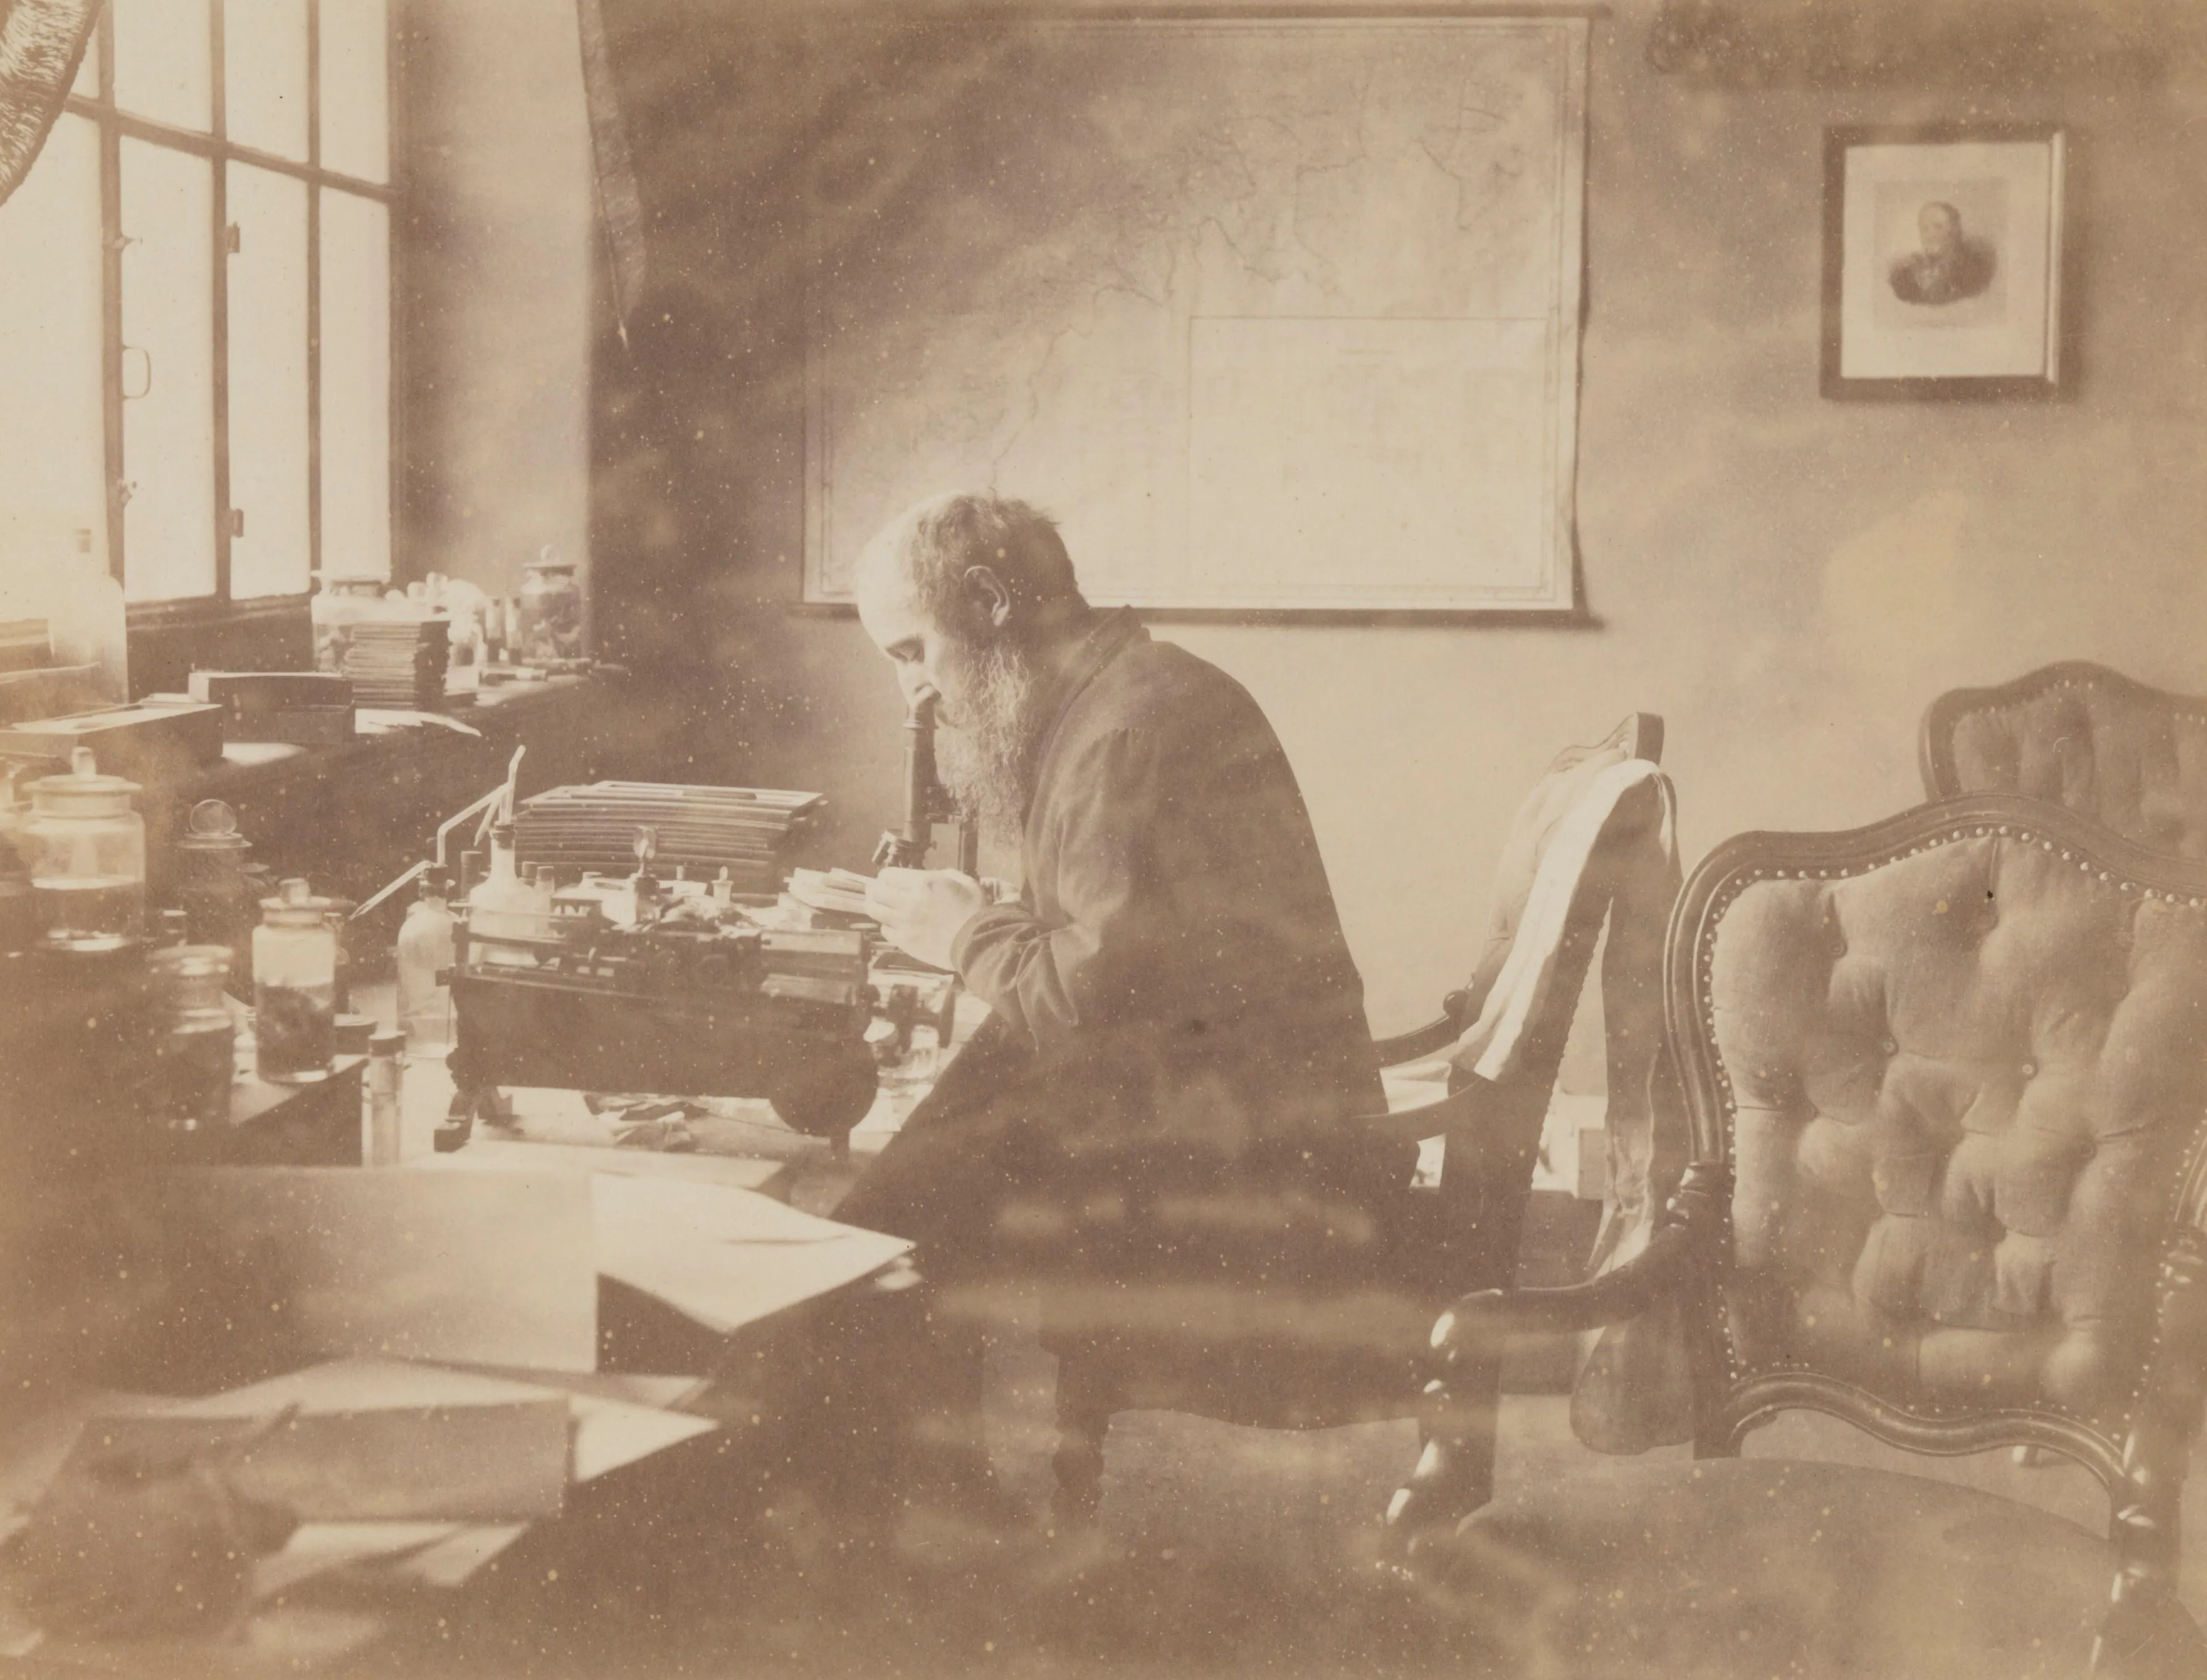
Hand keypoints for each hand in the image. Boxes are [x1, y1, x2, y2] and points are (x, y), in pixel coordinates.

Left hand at [866, 867, 988, 970]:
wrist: (977, 943)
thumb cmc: (975, 911)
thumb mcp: (965, 883)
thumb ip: (943, 875)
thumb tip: (929, 876)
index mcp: (923, 884)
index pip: (887, 875)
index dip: (885, 876)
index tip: (888, 880)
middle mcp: (909, 901)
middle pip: (875, 891)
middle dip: (874, 889)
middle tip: (876, 891)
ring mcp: (905, 923)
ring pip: (874, 910)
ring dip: (874, 906)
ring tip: (878, 906)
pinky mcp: (905, 941)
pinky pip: (885, 930)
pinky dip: (887, 926)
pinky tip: (894, 924)